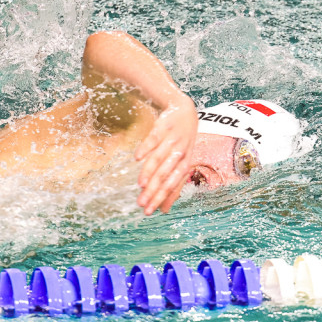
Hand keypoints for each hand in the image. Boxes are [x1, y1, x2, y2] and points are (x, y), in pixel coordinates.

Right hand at [134, 94, 196, 215]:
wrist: (185, 110)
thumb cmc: (182, 142)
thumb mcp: (182, 162)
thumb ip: (174, 186)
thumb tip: (165, 210)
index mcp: (185, 163)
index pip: (172, 185)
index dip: (161, 199)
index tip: (149, 212)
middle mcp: (180, 153)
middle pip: (165, 175)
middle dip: (153, 191)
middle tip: (141, 204)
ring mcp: (172, 140)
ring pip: (159, 158)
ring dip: (149, 172)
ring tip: (140, 185)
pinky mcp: (163, 127)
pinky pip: (153, 139)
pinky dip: (146, 148)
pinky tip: (137, 158)